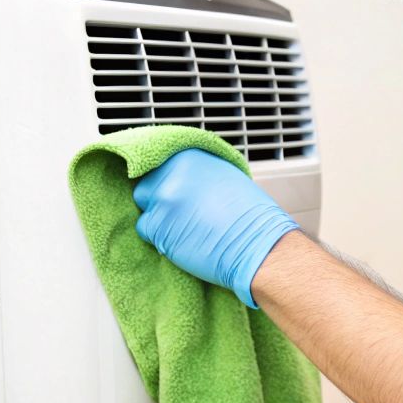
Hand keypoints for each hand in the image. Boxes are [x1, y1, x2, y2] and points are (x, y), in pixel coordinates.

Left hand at [132, 148, 299, 307]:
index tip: (174, 195)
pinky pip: (145, 230)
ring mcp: (163, 199)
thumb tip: (182, 177)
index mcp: (188, 156)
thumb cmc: (250, 217)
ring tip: (186, 229)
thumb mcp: (225, 176)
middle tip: (181, 215)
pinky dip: (159, 238)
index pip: (158, 165)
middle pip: (147, 186)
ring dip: (159, 221)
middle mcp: (172, 173)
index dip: (165, 183)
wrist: (258, 246)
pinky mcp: (157, 227)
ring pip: (145, 209)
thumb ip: (197, 172)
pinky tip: (183, 240)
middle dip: (159, 201)